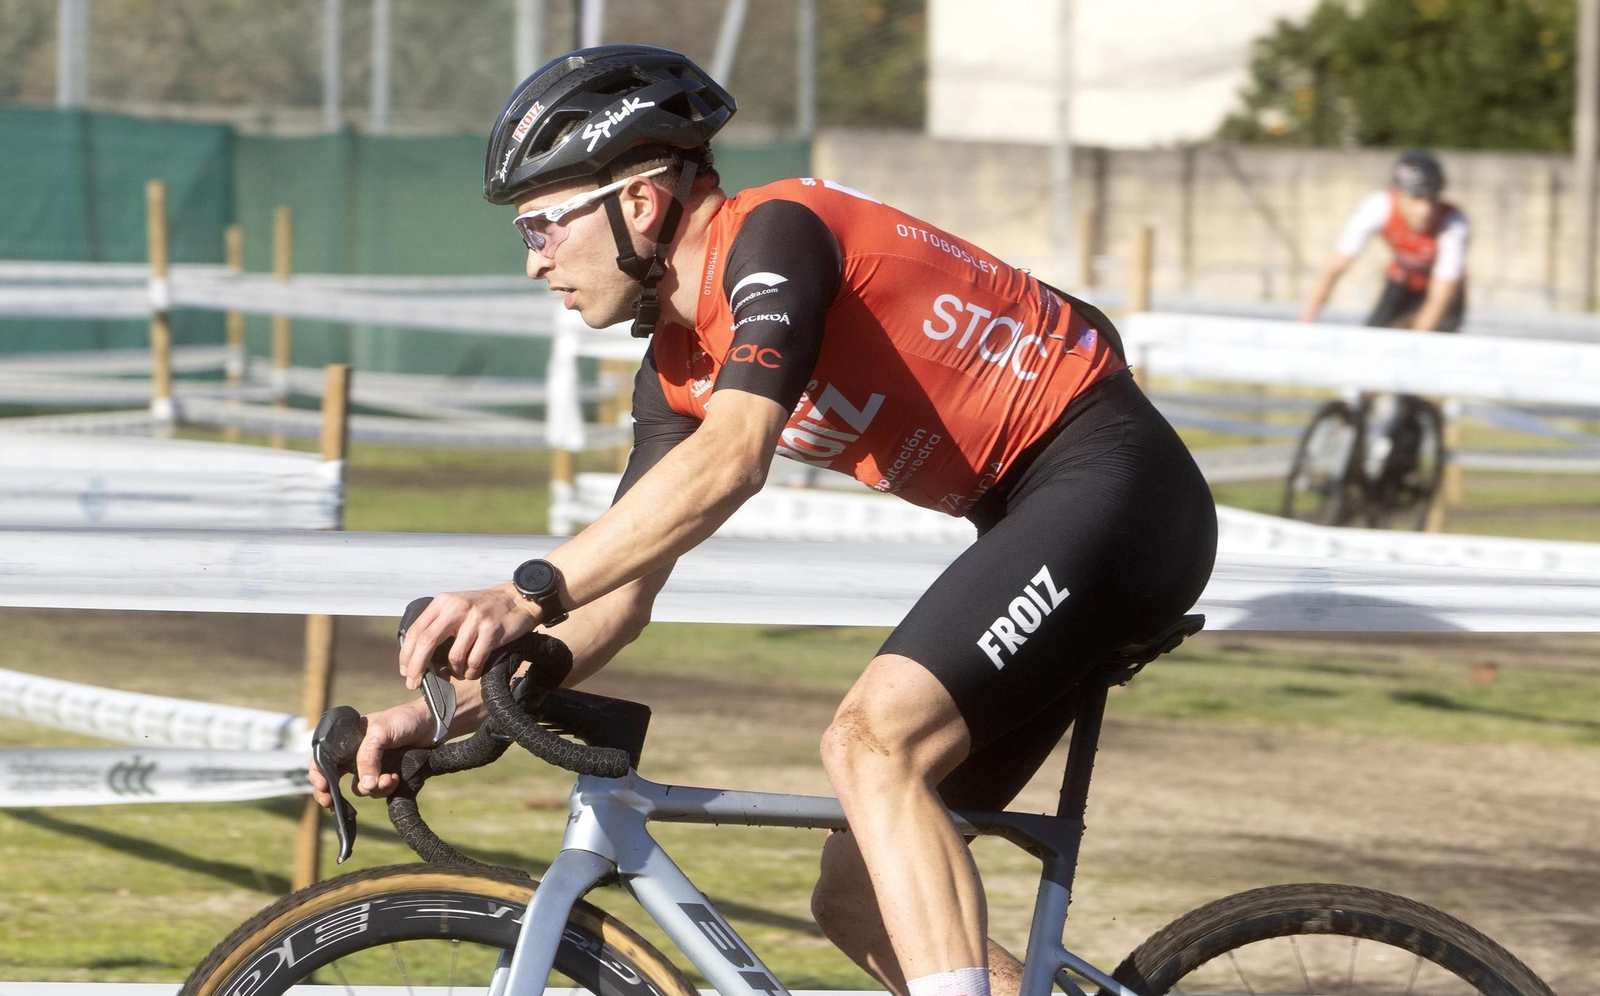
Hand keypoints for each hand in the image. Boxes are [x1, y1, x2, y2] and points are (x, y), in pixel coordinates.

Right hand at [306, 701, 435, 806]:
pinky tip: (395, 778)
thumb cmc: (404, 719)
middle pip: (334, 779)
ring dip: (371, 789)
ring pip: (360, 788)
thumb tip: (365, 786)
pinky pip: (378, 791)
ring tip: (388, 778)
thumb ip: (368, 757)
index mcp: (348, 740)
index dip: (318, 775)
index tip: (323, 787)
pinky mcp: (386, 775)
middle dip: (332, 794)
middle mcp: (356, 755)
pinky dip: (385, 788)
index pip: (324, 759)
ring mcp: (372, 766)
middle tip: (332, 803)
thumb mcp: (380, 732)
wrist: (433, 724)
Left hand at [399, 583, 539, 688]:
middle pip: (427, 642)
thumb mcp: (457, 607)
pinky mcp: (492, 631)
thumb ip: (439, 625)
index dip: (406, 654)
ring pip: (453, 656)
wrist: (517, 599)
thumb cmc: (484, 608)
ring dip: (453, 671)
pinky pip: (474, 661)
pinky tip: (472, 672)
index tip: (405, 671)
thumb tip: (419, 657)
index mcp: (443, 602)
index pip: (416, 630)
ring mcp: (475, 619)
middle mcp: (456, 608)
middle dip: (417, 667)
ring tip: (458, 672)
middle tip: (414, 683)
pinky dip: (470, 672)